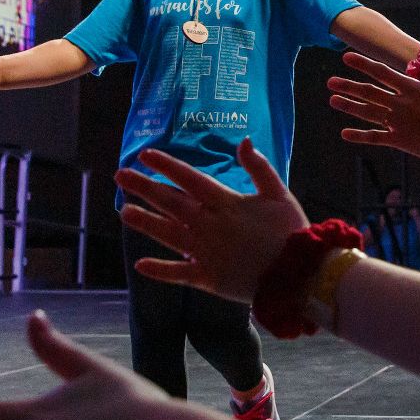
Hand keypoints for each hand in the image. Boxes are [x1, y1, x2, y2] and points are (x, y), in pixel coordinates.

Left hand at [116, 138, 308, 302]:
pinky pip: (180, 273)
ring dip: (145, 222)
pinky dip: (160, 270)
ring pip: (169, 234)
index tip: (145, 155)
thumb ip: (259, 167)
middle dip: (144, 188)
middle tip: (120, 175)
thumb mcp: (279, 194)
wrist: (300, 275)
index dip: (166, 166)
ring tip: (123, 212)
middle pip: (171, 203)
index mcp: (226, 203)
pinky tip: (140, 264)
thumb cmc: (292, 232)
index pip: (189, 179)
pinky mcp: (208, 278)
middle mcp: (210, 225)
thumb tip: (243, 141)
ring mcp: (206, 252)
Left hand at [327, 50, 419, 164]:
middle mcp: (402, 104)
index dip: (362, 64)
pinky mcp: (400, 141)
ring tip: (333, 100)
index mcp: (413, 89)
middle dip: (348, 86)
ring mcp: (399, 123)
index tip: (346, 58)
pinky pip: (376, 137)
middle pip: (369, 92)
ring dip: (349, 106)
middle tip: (331, 82)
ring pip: (368, 113)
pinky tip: (345, 133)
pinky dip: (359, 135)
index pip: (381, 73)